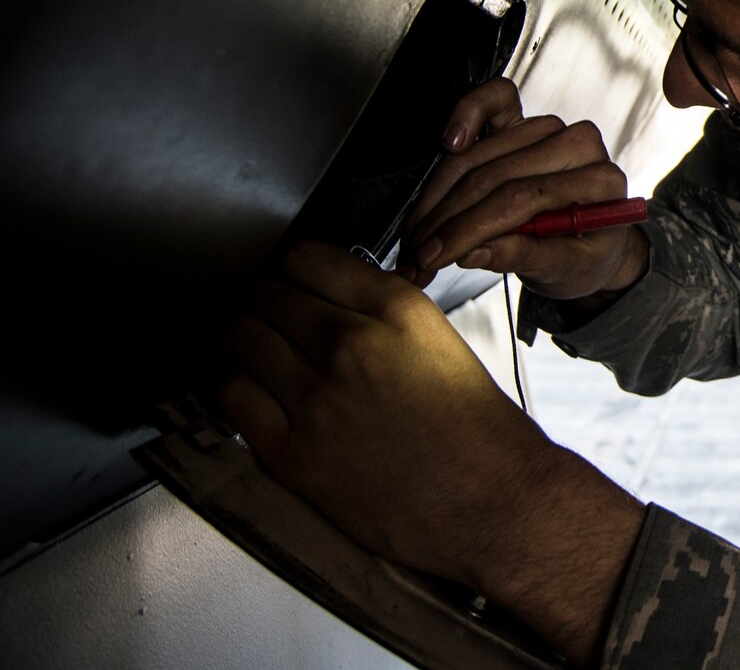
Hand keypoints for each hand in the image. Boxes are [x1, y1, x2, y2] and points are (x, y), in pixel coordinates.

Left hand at [219, 243, 579, 584]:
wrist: (491, 503)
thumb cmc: (477, 432)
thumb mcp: (441, 342)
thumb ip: (384, 313)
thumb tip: (333, 301)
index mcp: (397, 311)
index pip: (308, 258)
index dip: (292, 268)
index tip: (290, 281)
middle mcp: (352, 344)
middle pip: (265, 294)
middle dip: (261, 301)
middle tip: (264, 315)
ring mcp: (316, 398)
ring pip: (238, 338)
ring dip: (238, 339)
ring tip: (247, 349)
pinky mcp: (290, 452)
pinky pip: (228, 396)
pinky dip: (227, 385)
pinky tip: (241, 388)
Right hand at [397, 78, 647, 300]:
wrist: (593, 242)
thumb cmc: (586, 256)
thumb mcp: (564, 270)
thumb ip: (521, 256)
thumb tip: (470, 251)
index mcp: (601, 181)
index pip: (521, 198)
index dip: (468, 229)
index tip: (433, 257)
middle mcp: (580, 146)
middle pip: (494, 176)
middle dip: (445, 219)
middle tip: (415, 253)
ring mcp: (552, 130)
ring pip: (480, 155)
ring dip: (439, 194)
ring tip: (416, 233)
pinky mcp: (527, 122)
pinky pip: (496, 100)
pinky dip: (467, 113)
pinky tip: (449, 142)